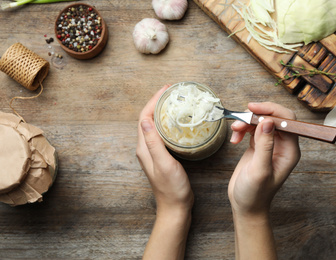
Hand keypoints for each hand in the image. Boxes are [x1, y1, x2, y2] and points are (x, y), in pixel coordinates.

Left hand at [136, 85, 193, 214]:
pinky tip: (177, 121)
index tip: (165, 90)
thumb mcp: (164, 163)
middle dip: (157, 102)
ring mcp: (153, 151)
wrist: (175, 206)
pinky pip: (162, 133)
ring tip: (174, 101)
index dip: (153, 101)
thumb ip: (153, 143)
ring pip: (155, 124)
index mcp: (144, 147)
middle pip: (148, 118)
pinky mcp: (162, 155)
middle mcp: (146, 147)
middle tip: (171, 92)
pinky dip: (168, 122)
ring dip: (162, 111)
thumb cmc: (171, 188)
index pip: (144, 117)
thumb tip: (145, 119)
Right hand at [229, 102, 300, 216]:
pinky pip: (252, 129)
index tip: (253, 109)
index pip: (287, 120)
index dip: (271, 111)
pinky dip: (242, 130)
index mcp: (290, 150)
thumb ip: (265, 145)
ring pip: (261, 121)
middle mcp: (283, 145)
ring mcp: (270, 144)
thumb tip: (267, 121)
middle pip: (273, 118)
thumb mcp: (259, 170)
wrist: (246, 205)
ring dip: (246, 122)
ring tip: (234, 131)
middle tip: (240, 119)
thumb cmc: (255, 194)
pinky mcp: (258, 145)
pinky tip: (235, 139)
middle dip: (256, 116)